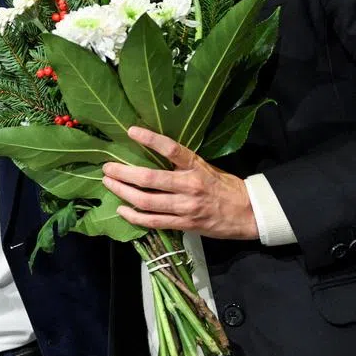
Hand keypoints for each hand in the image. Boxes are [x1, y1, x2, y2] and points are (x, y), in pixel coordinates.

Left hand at [102, 126, 258, 240]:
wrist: (248, 213)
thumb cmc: (225, 186)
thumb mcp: (207, 167)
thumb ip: (184, 163)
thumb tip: (154, 153)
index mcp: (196, 167)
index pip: (171, 149)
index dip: (150, 139)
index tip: (131, 131)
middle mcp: (189, 186)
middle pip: (149, 178)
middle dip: (123, 173)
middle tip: (108, 167)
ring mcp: (186, 207)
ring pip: (146, 201)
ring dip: (123, 192)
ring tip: (109, 184)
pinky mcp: (184, 224)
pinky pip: (154, 222)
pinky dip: (135, 216)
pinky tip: (122, 210)